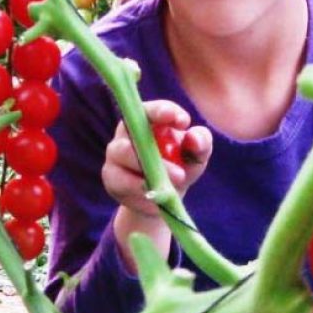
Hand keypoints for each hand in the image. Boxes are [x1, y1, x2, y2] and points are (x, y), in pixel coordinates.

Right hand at [102, 100, 212, 217]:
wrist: (162, 196)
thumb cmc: (180, 165)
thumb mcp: (196, 155)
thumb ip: (201, 142)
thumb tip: (194, 137)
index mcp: (147, 120)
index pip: (151, 110)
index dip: (164, 112)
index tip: (183, 122)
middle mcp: (126, 134)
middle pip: (134, 134)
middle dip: (158, 155)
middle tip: (181, 174)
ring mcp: (115, 156)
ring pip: (125, 158)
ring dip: (148, 176)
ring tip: (169, 191)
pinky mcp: (111, 178)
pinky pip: (123, 184)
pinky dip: (142, 194)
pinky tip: (156, 202)